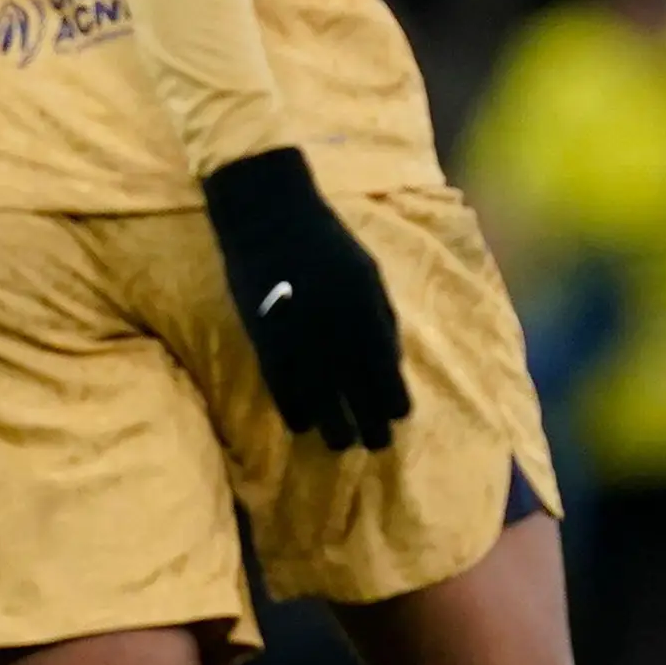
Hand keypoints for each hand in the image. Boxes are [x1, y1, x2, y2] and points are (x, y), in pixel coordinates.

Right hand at [200, 146, 410, 451]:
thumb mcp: (368, 276)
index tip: (399, 418)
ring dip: (333, 426)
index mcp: (367, 313)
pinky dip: (294, 410)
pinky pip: (282, 388)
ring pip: (320, 399)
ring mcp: (299, 340)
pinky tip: (303, 427)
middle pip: (358, 392)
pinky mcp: (265, 341)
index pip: (386, 371)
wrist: (270, 219)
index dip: (394, 400)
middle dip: (370, 422)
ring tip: (343, 444)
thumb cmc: (327, 244)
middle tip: (377, 445)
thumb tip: (393, 363)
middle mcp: (336, 333)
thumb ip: (381, 319)